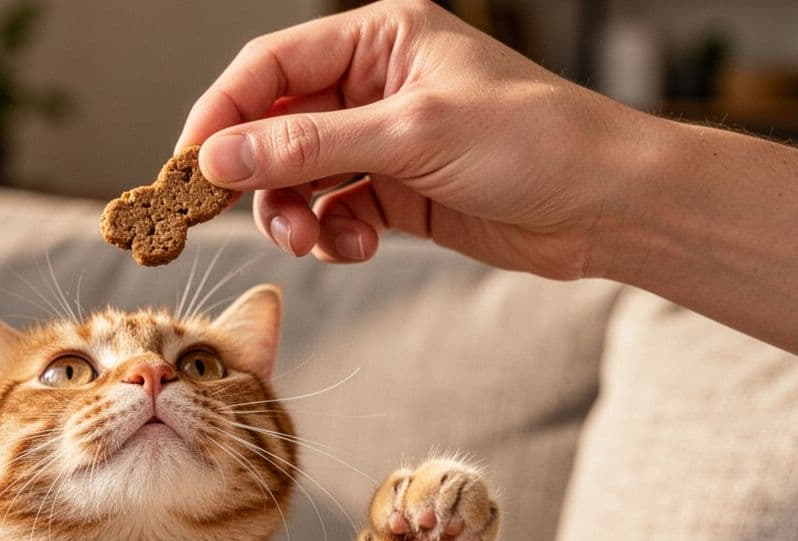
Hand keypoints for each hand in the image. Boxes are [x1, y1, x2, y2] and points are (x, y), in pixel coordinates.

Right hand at [177, 0, 656, 278]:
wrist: (607, 206)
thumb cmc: (535, 143)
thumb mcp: (411, 134)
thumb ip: (309, 145)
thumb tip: (220, 157)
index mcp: (380, 38)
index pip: (271, 66)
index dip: (222, 114)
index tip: (189, 166)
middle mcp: (374, 84)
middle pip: (276, 125)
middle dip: (260, 176)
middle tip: (236, 215)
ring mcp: (383, 140)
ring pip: (300, 176)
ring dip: (295, 214)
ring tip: (313, 242)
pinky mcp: (396, 191)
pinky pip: (333, 211)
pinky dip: (334, 234)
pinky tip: (359, 245)